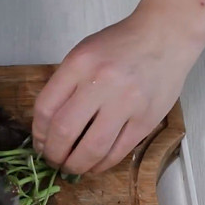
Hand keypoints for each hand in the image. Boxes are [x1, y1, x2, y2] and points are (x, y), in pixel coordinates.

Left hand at [32, 12, 202, 173]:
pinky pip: (118, 152)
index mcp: (79, 64)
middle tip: (53, 160)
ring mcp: (126, 103)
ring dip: (76, 165)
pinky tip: (94, 165)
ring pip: (92, 148)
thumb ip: (66, 85)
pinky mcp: (145, 120)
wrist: (165, 36)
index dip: (38, 134)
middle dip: (53, 154)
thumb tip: (48, 128)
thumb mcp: (84, 54)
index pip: (46, 108)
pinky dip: (101, 165)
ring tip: (71, 167)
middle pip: (64, 131)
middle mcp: (101, 82)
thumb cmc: (121, 46)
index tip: (40, 144)